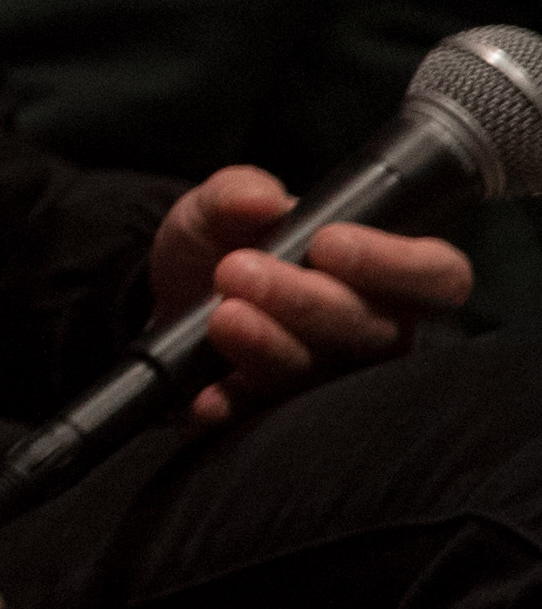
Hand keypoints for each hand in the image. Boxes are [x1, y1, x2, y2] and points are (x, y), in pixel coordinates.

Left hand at [143, 167, 465, 420]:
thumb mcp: (220, 206)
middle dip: (309, 302)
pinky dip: (235, 404)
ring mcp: (332, 375)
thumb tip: (260, 200)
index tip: (327, 245)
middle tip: (237, 271)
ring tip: (223, 317)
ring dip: (272, 348)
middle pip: (376, 331)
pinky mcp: (280, 412)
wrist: (171, 293)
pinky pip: (265, 416)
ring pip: (325, 375)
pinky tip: (208, 395)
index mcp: (385, 272)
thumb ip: (239, 192)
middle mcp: (374, 331)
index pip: (437, 275)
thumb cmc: (222, 243)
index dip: (395, 265)